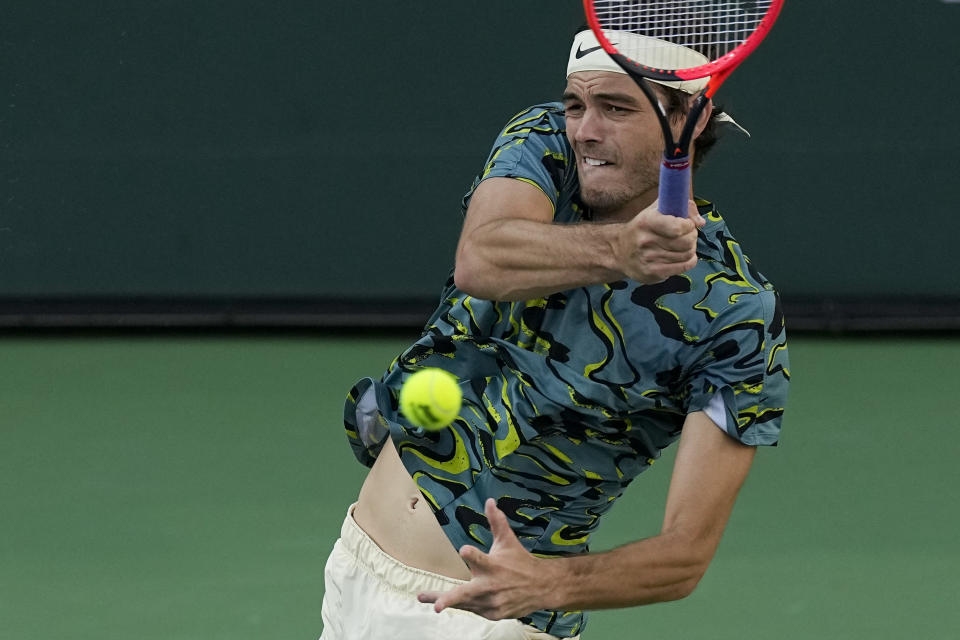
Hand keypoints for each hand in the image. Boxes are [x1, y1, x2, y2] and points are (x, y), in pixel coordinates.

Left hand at [417, 498, 554, 619]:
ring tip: (424, 597)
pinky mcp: (493, 614)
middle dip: (450, 599)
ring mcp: (492, 603)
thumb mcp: (508, 540)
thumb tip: (489, 500)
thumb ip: (496, 522)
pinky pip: (473, 609)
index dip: (472, 555)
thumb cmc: (520, 561)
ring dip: (445, 601)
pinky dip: (464, 604)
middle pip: (468, 593)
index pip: (482, 559)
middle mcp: (492, 586)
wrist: (542, 587)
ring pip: (465, 604)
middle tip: (436, 606)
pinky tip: (449, 601)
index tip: (463, 550)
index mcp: (494, 566)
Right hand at [613, 199, 704, 283]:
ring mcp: (649, 259)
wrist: (619, 251)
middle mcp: (646, 241)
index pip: (678, 227)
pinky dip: (690, 260)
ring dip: (691, 248)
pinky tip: (684, 256)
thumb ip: (680, 206)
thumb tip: (700, 222)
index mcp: (647, 221)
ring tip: (684, 245)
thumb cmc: (642, 228)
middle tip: (687, 235)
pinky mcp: (653, 273)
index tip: (687, 223)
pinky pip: (683, 267)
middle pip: (686, 242)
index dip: (689, 225)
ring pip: (687, 254)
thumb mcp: (656, 209)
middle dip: (692, 236)